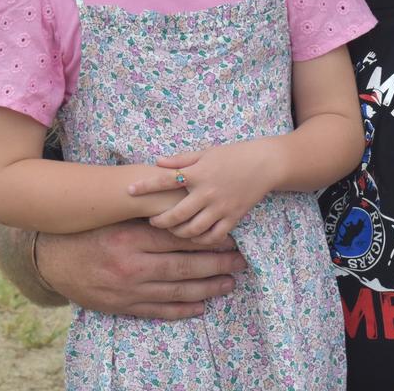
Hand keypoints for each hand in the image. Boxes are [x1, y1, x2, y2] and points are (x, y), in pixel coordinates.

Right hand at [36, 220, 246, 319]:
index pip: (179, 238)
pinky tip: (201, 306)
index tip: (230, 237)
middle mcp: (131, 265)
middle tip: (240, 261)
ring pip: (176, 291)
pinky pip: (159, 310)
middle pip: (184, 266)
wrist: (50, 258)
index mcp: (131, 237)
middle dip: (217, 264)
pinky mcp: (122, 306)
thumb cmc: (88, 230)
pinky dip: (182, 310)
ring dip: (207, 288)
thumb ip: (147, 214)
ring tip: (229, 283)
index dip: (207, 239)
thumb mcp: (115, 216)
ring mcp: (128, 289)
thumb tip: (184, 205)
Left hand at [129, 140, 277, 244]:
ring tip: (171, 229)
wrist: (264, 164)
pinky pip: (213, 236)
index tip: (129, 190)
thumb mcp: (206, 152)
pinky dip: (200, 240)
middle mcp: (208, 192)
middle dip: (160, 220)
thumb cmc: (232, 155)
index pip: (166, 180)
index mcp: (199, 173)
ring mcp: (221, 207)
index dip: (145, 186)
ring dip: (178, 233)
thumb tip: (157, 162)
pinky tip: (193, 237)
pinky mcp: (233, 217)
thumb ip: (181, 160)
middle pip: (176, 214)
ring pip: (193, 230)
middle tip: (152, 220)